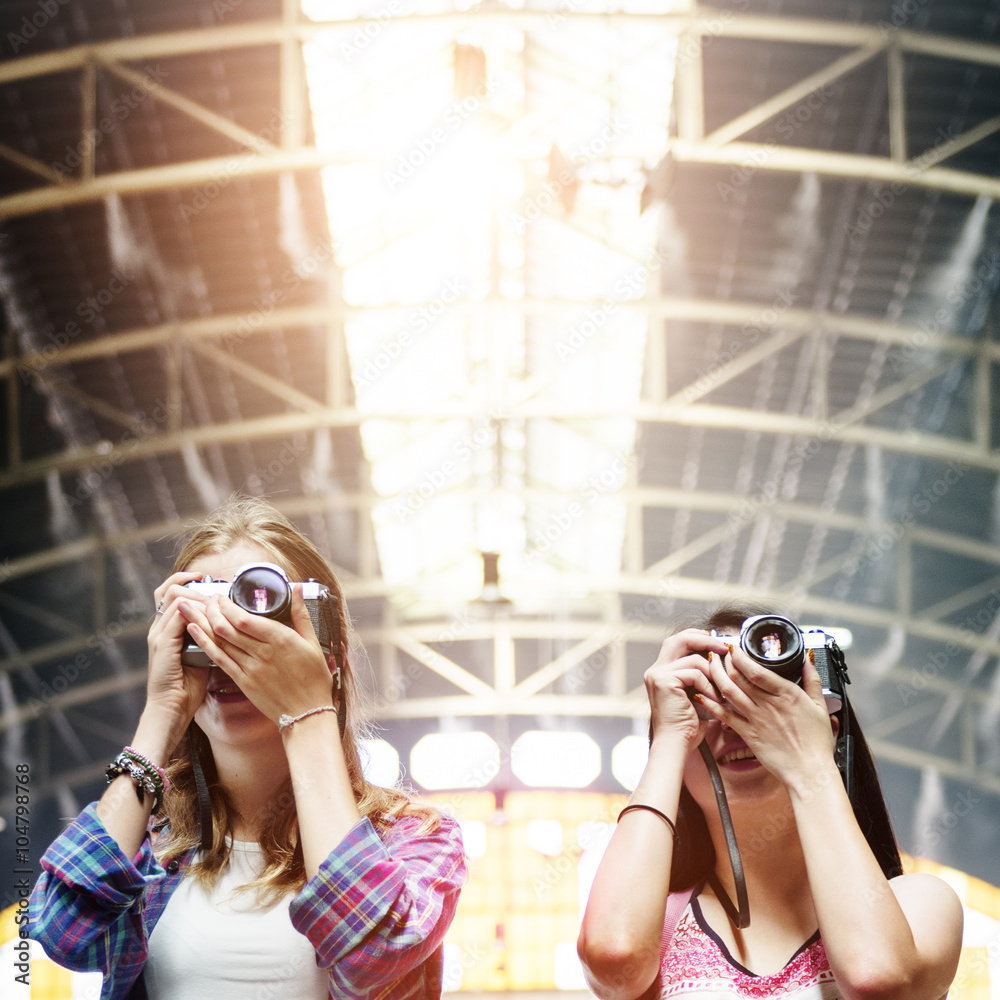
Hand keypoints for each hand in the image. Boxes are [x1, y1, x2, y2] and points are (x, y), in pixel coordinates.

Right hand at [145, 571, 211, 740]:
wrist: (171, 709)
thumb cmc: (188, 686)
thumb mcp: (201, 654)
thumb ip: (207, 636)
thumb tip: (227, 622)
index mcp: (166, 629)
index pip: (170, 593)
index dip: (187, 581)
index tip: (208, 580)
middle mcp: (158, 628)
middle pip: (167, 588)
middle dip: (191, 582)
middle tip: (213, 586)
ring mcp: (158, 634)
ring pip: (175, 597)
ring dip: (198, 595)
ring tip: (215, 600)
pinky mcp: (162, 643)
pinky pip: (178, 615)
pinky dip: (195, 610)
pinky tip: (210, 613)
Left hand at [179, 584, 334, 724]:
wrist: (307, 714)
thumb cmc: (314, 679)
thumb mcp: (313, 643)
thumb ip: (301, 614)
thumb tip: (296, 589)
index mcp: (280, 640)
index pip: (245, 619)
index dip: (228, 606)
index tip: (222, 596)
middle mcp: (262, 653)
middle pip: (228, 628)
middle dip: (212, 610)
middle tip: (206, 599)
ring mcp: (250, 668)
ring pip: (220, 642)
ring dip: (203, 623)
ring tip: (191, 609)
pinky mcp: (243, 681)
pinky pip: (220, 659)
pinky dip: (205, 643)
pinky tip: (194, 631)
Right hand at [644, 629, 731, 749]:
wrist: (676, 745)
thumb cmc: (688, 727)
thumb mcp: (697, 695)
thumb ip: (703, 676)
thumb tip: (723, 659)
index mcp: (662, 672)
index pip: (679, 642)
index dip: (699, 638)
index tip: (719, 644)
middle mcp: (656, 670)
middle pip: (680, 638)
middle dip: (705, 639)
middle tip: (724, 648)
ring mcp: (657, 674)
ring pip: (693, 657)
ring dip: (713, 674)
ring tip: (721, 692)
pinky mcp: (663, 680)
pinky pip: (694, 672)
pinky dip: (709, 686)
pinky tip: (713, 700)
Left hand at [699, 644, 837, 789]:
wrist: (809, 772)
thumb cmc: (816, 742)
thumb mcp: (820, 706)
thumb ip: (813, 680)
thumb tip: (808, 659)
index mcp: (786, 695)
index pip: (756, 670)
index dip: (740, 656)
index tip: (733, 647)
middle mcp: (768, 704)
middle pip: (738, 677)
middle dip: (724, 660)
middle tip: (718, 651)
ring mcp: (755, 719)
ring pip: (728, 692)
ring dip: (715, 675)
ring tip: (709, 663)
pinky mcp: (748, 734)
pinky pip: (724, 715)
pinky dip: (710, 703)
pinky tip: (701, 693)